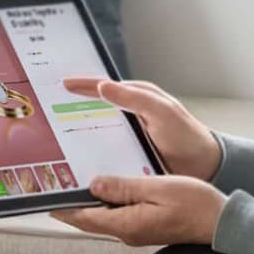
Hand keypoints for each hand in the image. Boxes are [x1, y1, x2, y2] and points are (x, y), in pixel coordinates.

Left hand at [53, 171, 226, 248]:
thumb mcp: (157, 187)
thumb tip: (94, 184)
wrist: (221, 222)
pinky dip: (106, 201)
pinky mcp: (144, 226)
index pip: (83, 217)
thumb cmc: (195, 205)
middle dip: (70, 203)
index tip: (43, 195)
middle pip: (88, 219)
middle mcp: (127, 232)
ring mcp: (135, 231)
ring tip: (74, 180)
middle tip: (54, 183)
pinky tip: (106, 185)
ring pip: (102, 216)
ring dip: (88, 201)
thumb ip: (124, 186)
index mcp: (126, 224)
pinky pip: (117, 214)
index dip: (61, 207)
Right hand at [65, 76, 220, 181]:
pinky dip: (88, 153)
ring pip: (96, 131)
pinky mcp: (127, 155)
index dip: (81, 84)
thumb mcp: (162, 112)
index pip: (103, 86)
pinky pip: (102, 151)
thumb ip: (135, 98)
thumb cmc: (187, 136)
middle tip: (48, 108)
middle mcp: (129, 114)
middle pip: (94, 108)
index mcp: (137, 97)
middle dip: (71, 107)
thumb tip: (103, 85)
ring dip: (77, 133)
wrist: (204, 168)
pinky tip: (75, 160)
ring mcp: (127, 135)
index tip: (60, 84)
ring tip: (53, 136)